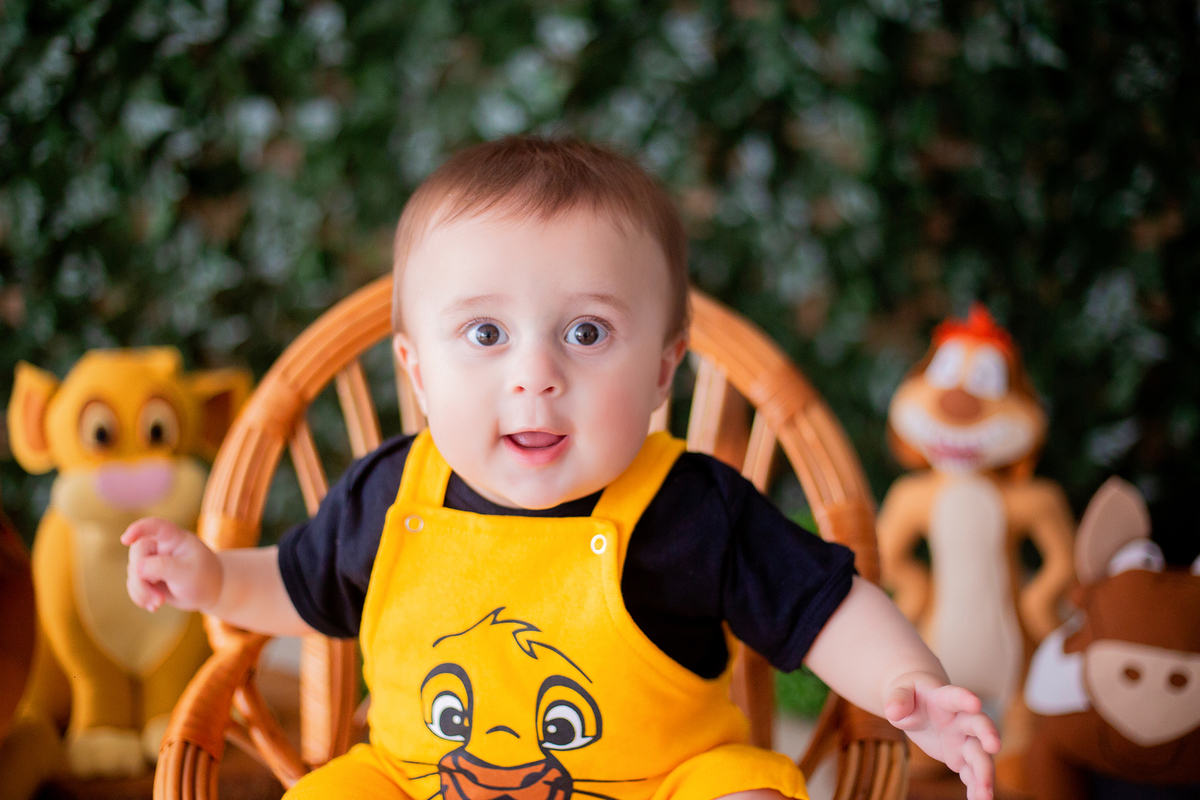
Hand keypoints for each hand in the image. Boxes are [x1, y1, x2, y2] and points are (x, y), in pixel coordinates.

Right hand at [123, 517, 221, 612]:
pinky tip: (154, 606)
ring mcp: (151, 559)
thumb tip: (136, 568)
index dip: (139, 529)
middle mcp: (160, 545)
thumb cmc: (203, 577)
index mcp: (174, 537)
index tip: (125, 539)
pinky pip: (132, 584)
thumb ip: (163, 567)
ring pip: (133, 572)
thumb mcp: (187, 572)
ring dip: (142, 592)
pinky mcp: (146, 575)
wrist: (209, 591)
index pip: (155, 526)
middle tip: (159, 599)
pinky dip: (140, 597)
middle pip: (137, 554)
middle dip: (142, 580)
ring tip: (159, 603)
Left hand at [884, 672, 999, 799]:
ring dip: (984, 774)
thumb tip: (893, 712)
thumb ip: (897, 700)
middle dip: (988, 735)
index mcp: (943, 699)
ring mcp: (963, 740)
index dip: (965, 698)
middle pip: (978, 726)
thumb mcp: (898, 694)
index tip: (975, 703)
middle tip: (994, 746)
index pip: (955, 696)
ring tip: (986, 797)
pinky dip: (976, 787)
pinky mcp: (961, 757)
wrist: (917, 703)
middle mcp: (960, 719)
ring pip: (979, 756)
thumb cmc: (908, 695)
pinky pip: (971, 773)